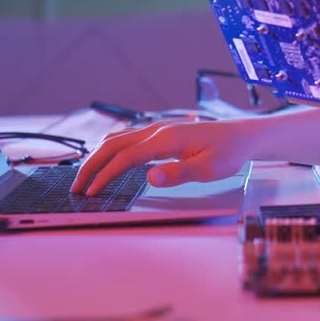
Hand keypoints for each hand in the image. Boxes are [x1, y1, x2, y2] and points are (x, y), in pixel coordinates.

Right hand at [70, 120, 250, 195]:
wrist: (243, 135)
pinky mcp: (161, 132)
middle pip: (113, 145)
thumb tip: (150, 177)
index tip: (90, 192)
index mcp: (166, 139)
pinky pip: (128, 138)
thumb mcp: (210, 169)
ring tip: (85, 176)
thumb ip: (179, 173)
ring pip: (118, 139)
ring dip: (98, 156)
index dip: (105, 175)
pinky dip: (110, 149)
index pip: (125, 157)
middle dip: (92, 165)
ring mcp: (158, 129)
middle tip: (76, 187)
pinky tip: (106, 158)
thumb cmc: (229, 152)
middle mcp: (157, 130)